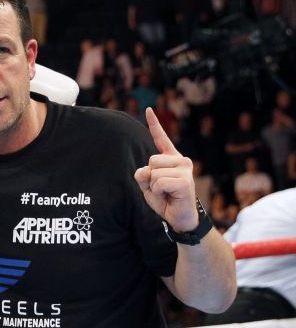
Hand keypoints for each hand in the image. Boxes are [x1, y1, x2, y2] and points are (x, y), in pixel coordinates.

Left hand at [134, 108, 197, 230]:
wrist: (180, 218)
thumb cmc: (165, 200)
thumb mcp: (148, 187)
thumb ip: (142, 176)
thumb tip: (143, 171)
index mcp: (172, 159)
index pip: (161, 139)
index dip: (154, 124)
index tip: (148, 109)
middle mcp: (181, 161)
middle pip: (151, 160)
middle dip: (149, 178)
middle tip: (160, 189)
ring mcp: (185, 170)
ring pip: (154, 172)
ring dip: (154, 187)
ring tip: (165, 194)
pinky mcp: (185, 181)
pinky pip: (159, 183)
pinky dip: (158, 193)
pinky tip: (170, 197)